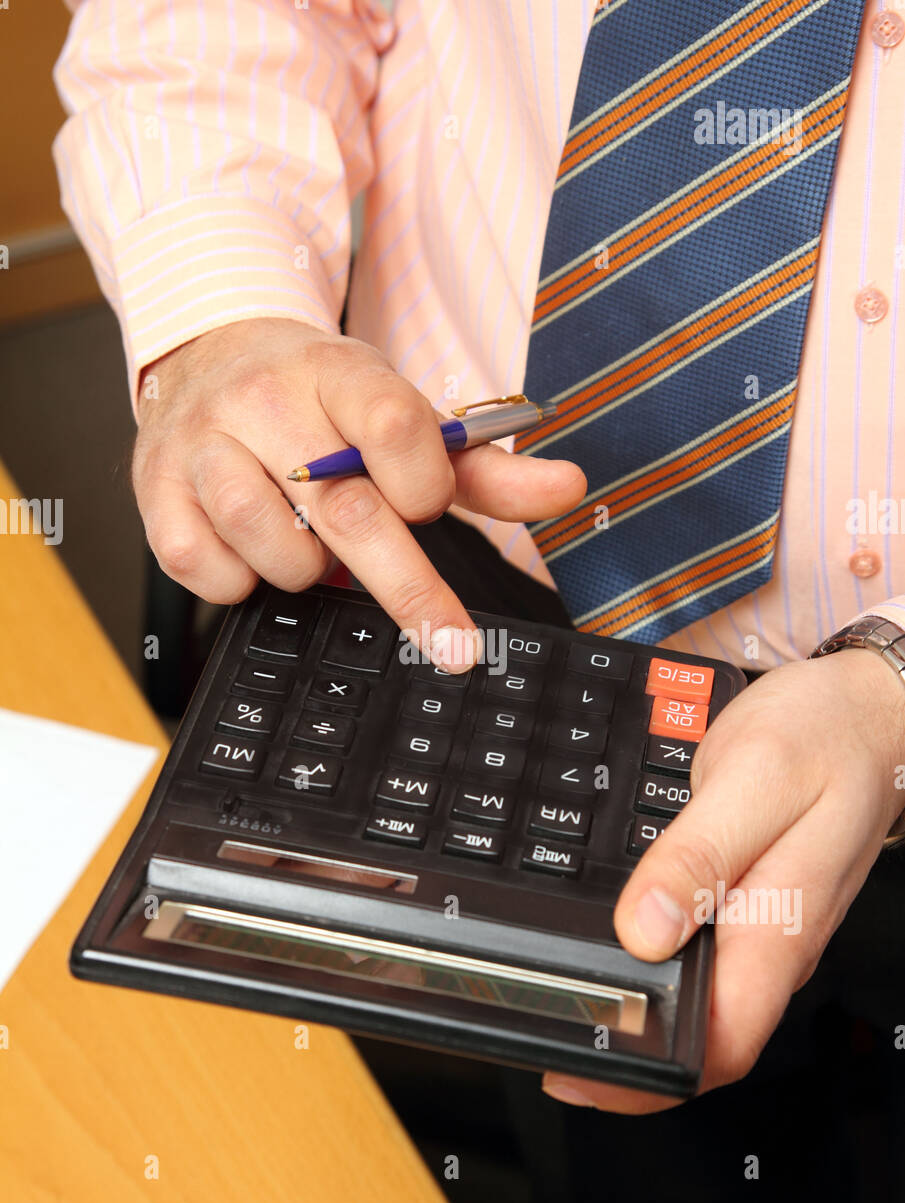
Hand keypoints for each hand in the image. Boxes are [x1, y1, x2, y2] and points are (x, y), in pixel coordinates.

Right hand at [133, 318, 585, 670]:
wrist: (208, 355)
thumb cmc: (318, 399)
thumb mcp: (400, 417)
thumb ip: (481, 466)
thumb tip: (568, 487)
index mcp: (339, 373)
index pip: (394, 429)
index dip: (420, 486)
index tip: (424, 510)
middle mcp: (266, 400)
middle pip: (344, 508)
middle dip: (407, 588)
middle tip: (452, 644)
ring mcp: (204, 443)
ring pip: (269, 542)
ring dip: (306, 571)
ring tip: (311, 549)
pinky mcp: (153, 486)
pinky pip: (201, 566)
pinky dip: (238, 582)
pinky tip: (253, 554)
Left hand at [543, 647, 904, 1112]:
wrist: (871, 712)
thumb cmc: (827, 737)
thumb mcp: (755, 777)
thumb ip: (697, 856)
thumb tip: (642, 930)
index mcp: (776, 930)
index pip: (719, 1048)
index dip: (646, 1082)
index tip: (575, 1074)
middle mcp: (772, 945)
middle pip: (701, 1037)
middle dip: (626, 1056)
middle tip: (550, 1035)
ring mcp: (763, 930)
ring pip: (698, 999)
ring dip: (637, 1012)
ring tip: (567, 1000)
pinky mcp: (751, 907)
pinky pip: (701, 957)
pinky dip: (653, 965)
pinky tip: (612, 947)